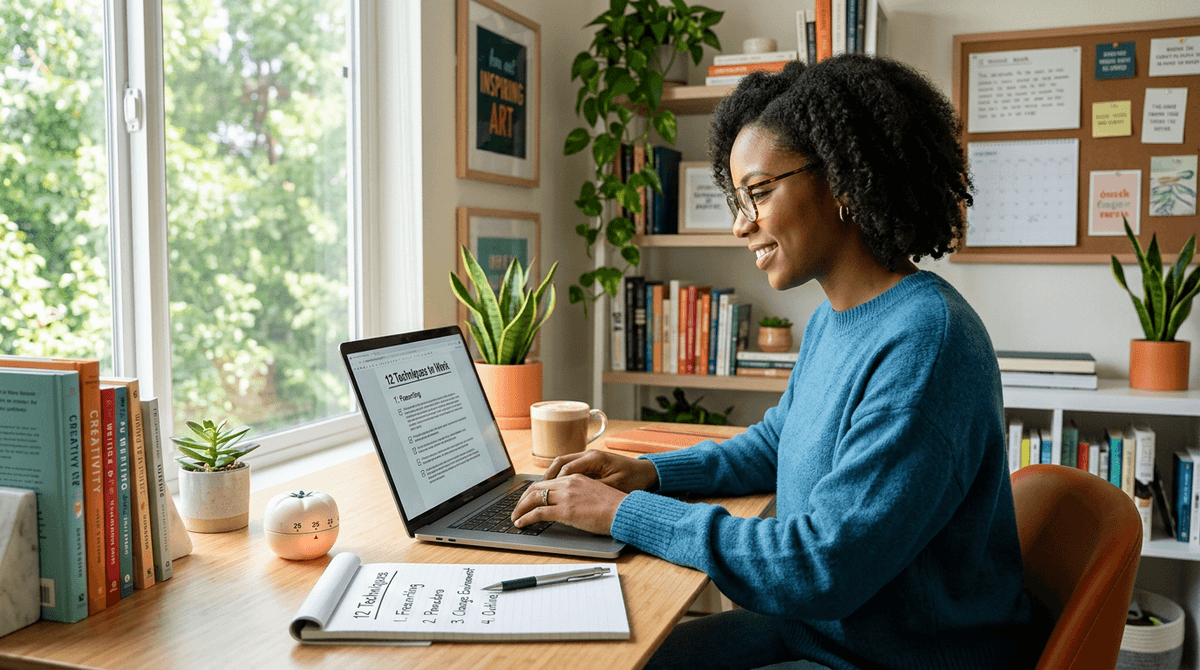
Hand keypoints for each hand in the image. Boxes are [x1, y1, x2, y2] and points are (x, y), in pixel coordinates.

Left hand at [510, 474, 627, 535]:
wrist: (624, 511)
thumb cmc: (614, 506)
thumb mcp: (594, 492)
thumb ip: (579, 494)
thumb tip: (569, 503)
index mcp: (575, 477)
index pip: (547, 481)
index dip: (533, 491)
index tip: (528, 499)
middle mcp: (568, 483)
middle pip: (536, 487)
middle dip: (522, 499)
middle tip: (517, 509)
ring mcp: (566, 496)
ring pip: (533, 498)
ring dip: (520, 509)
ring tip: (515, 517)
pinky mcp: (566, 511)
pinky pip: (538, 513)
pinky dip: (526, 518)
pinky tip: (521, 523)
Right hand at [543, 449, 659, 493]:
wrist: (648, 473)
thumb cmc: (634, 479)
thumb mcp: (614, 487)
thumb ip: (594, 490)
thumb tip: (572, 497)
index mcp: (594, 458)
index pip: (566, 468)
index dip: (553, 483)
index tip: (543, 496)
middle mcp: (589, 455)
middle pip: (559, 463)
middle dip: (545, 479)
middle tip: (532, 495)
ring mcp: (589, 459)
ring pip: (562, 465)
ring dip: (549, 478)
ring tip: (538, 493)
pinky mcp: (591, 465)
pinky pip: (569, 468)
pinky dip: (559, 478)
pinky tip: (554, 490)